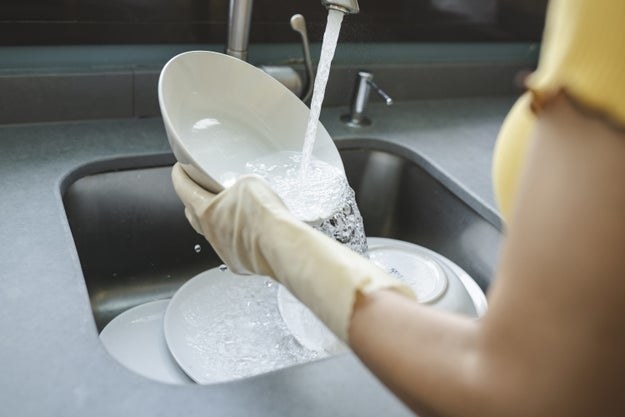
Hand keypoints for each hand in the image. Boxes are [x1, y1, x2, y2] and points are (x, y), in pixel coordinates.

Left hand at [171, 163, 414, 340]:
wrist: (297, 255)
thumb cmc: (277, 226)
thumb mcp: (259, 193)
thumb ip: (252, 189)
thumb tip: (256, 185)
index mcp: (212, 216)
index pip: (184, 192)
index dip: (179, 176)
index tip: (178, 165)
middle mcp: (218, 236)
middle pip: (196, 213)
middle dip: (196, 196)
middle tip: (204, 180)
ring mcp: (234, 251)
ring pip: (217, 229)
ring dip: (219, 214)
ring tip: (231, 200)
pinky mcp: (253, 261)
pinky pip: (238, 241)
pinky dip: (240, 229)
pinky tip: (253, 226)